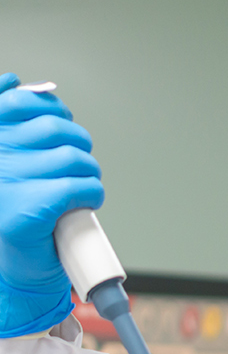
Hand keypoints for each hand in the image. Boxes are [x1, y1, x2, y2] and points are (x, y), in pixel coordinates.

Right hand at [0, 73, 103, 335]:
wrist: (19, 271)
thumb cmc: (18, 214)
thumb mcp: (11, 160)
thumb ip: (12, 122)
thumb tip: (18, 82)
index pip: (20, 100)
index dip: (51, 107)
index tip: (62, 123)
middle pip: (54, 127)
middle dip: (78, 145)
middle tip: (79, 168)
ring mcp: (3, 183)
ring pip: (72, 157)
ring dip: (89, 173)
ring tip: (82, 189)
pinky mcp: (23, 209)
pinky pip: (76, 186)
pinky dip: (91, 194)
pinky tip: (87, 203)